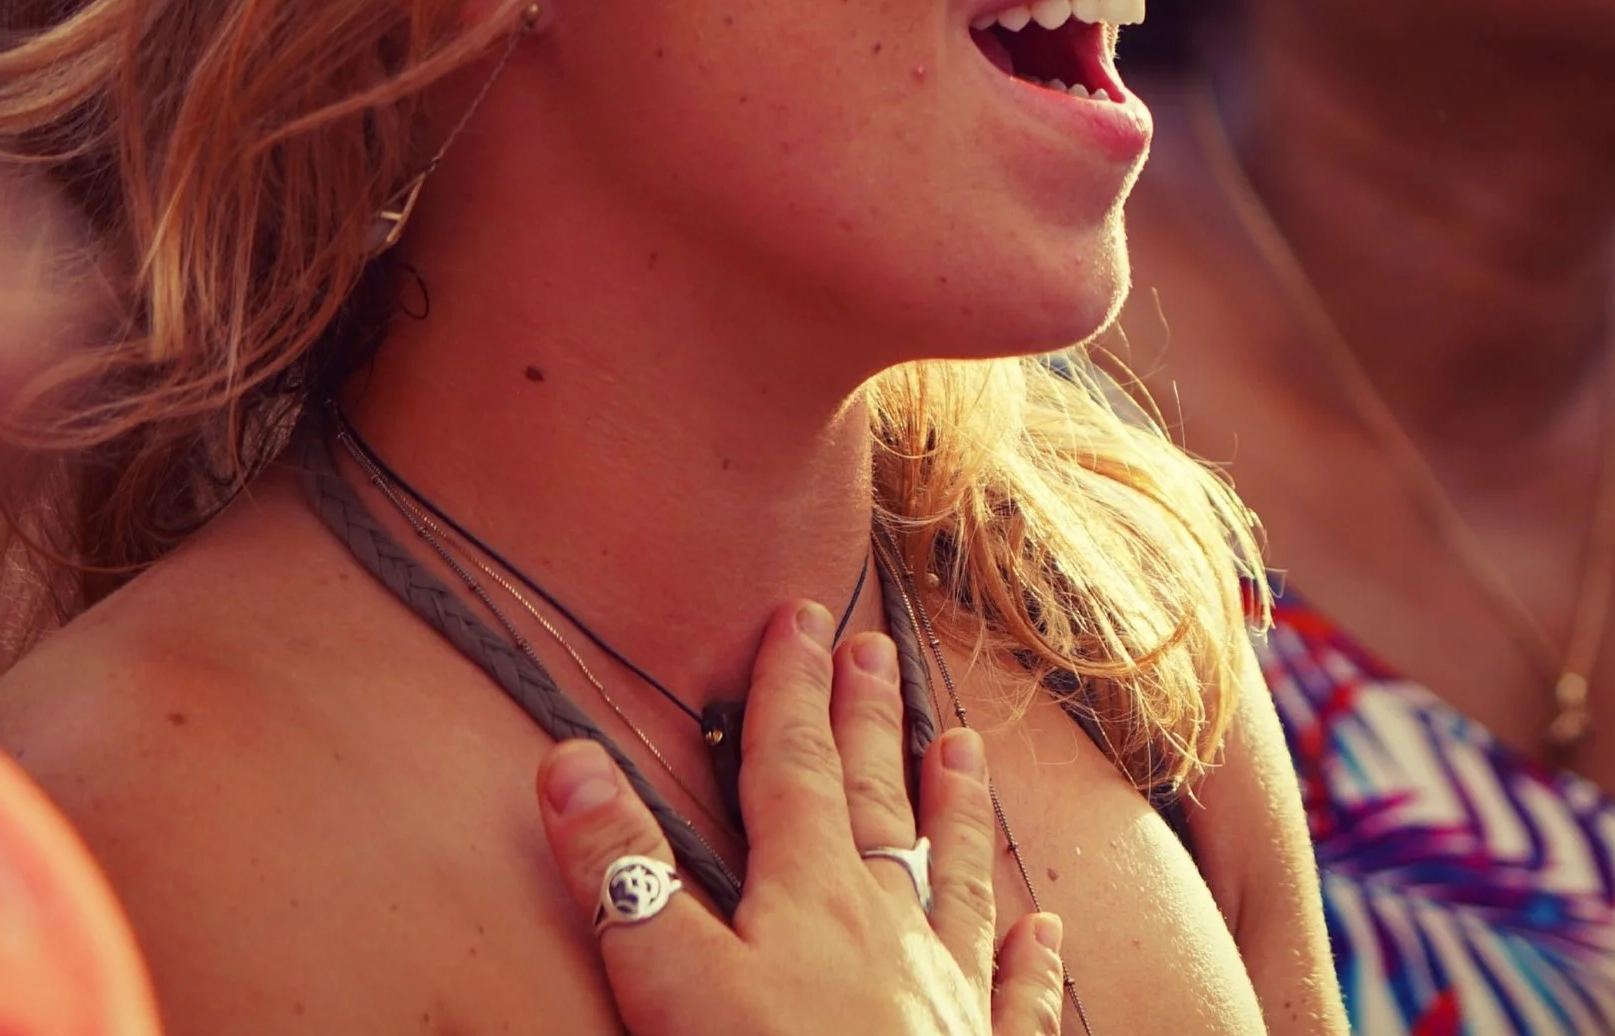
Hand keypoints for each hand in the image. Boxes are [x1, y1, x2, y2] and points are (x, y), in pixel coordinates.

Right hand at [539, 600, 1063, 1035]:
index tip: (800, 617)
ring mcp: (947, 994)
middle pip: (875, 801)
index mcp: (812, 896)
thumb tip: (568, 757)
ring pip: (956, 876)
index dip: (791, 690)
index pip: (794, 770)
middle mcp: (889, 925)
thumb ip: (627, 881)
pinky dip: (1029, 961)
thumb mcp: (678, 990)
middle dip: (867, 722)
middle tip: (873, 645)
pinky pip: (1014, 999)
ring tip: (964, 742)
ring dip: (956, 808)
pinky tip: (1045, 930)